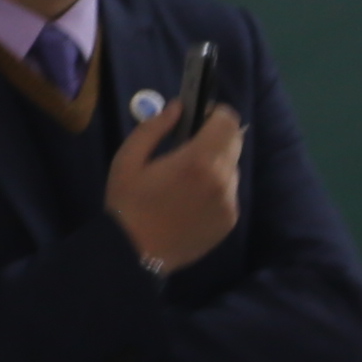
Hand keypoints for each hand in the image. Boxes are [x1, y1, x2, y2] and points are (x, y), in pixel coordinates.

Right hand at [108, 99, 244, 272]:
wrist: (134, 254)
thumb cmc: (128, 203)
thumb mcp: (129, 158)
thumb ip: (155, 126)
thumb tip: (178, 107)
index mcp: (198, 160)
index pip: (228, 121)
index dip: (215, 114)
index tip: (197, 119)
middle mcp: (222, 180)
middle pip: (234, 142)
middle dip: (215, 138)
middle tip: (189, 148)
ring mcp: (229, 203)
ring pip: (231, 169)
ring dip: (216, 165)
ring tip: (187, 181)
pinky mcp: (229, 222)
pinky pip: (229, 193)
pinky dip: (216, 189)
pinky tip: (190, 202)